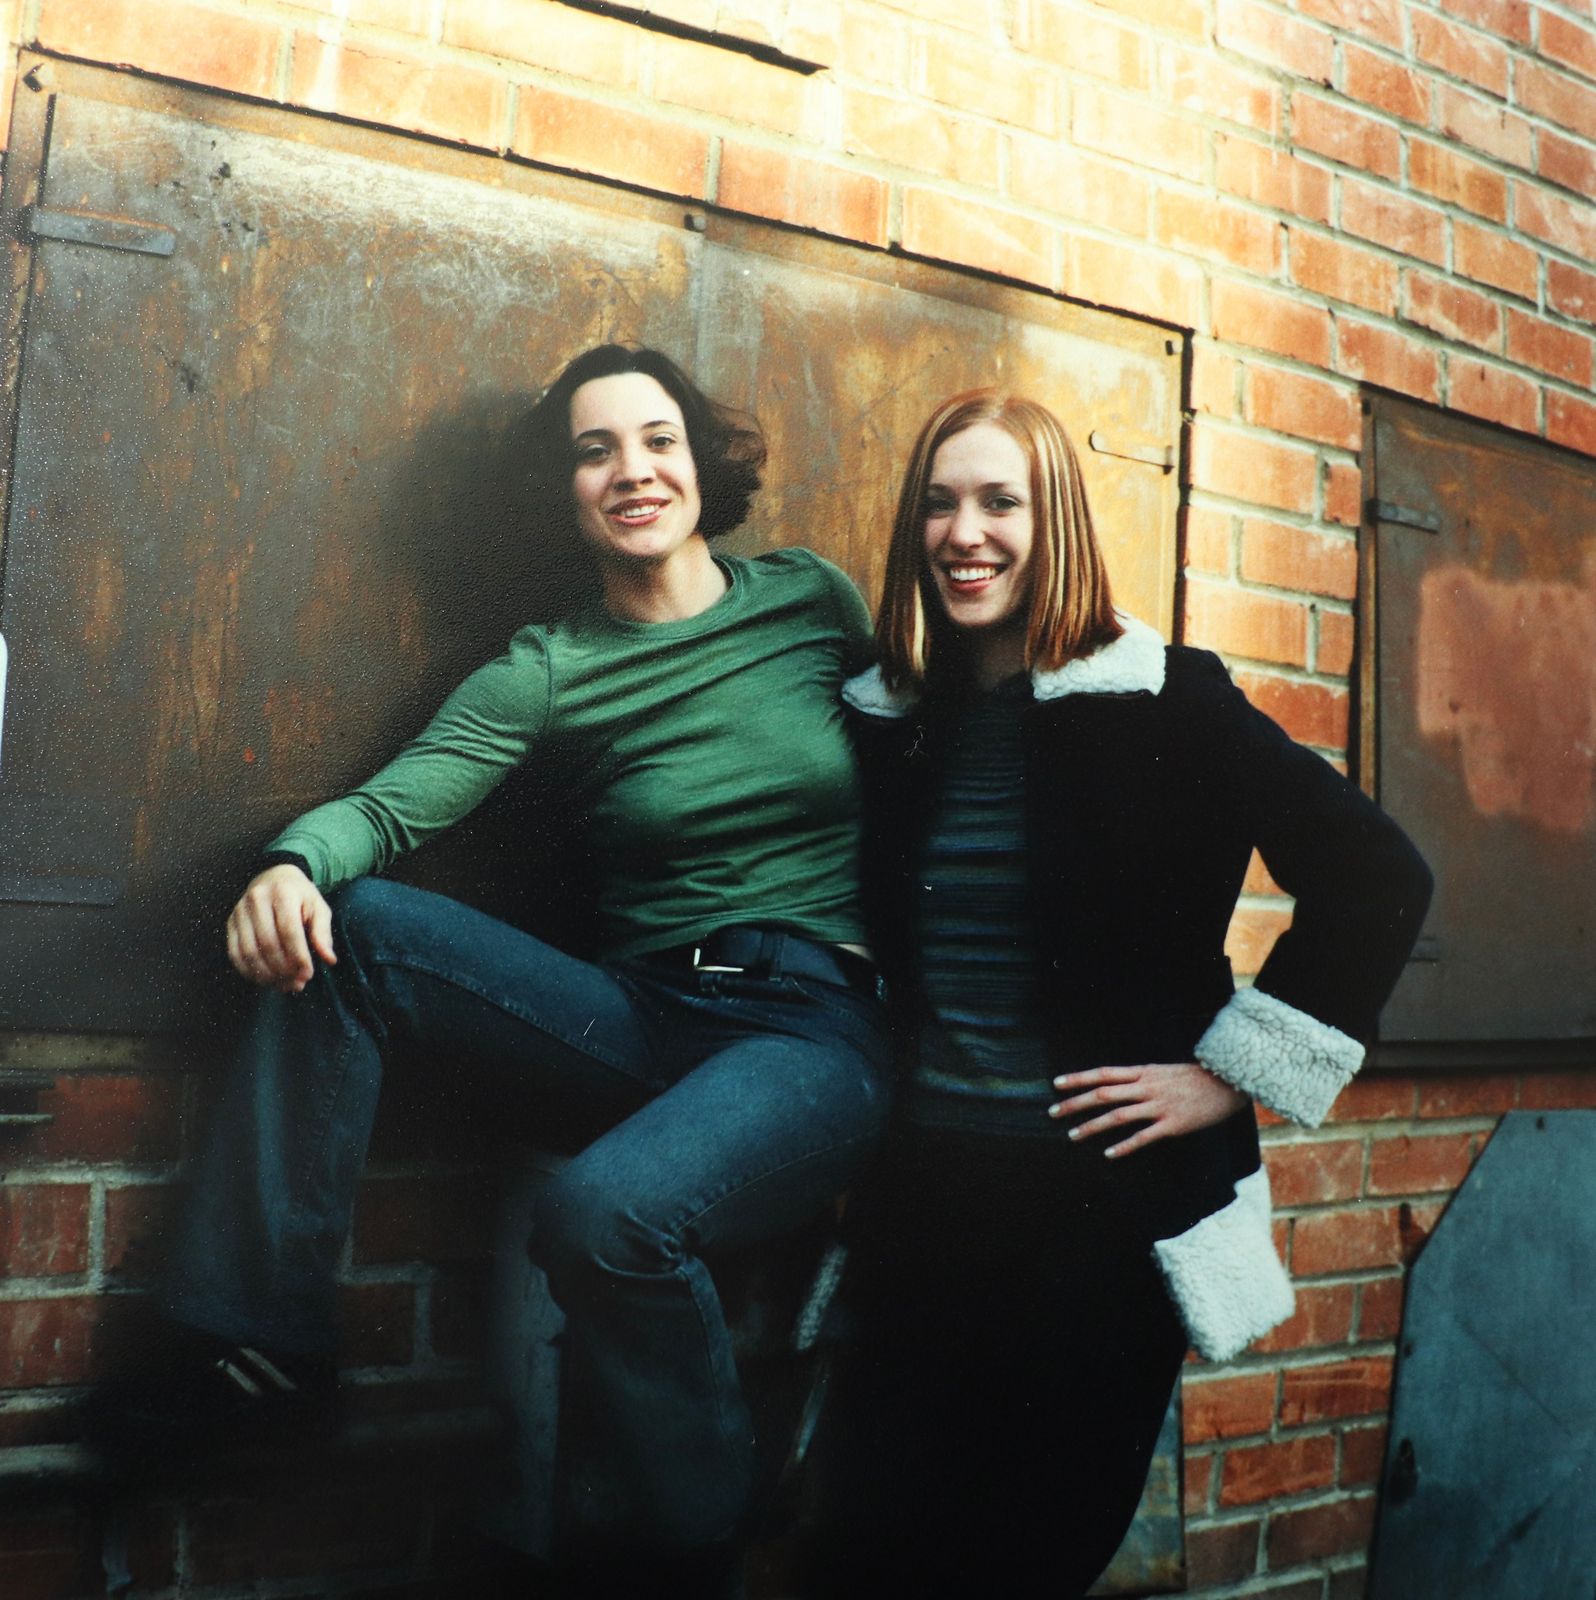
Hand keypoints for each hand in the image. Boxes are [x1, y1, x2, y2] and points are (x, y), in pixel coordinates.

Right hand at [226, 864, 336, 992]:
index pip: (289, 932)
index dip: (298, 957)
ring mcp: (240, 911)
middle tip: (297, 984)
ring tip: (283, 985)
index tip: (308, 974)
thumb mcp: (318, 908)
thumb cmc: (300, 896)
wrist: (274, 877)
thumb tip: (330, 960)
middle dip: (284, 970)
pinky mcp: (230, 922)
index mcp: (283, 894)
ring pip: (249, 951)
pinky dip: (248, 971)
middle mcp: (257, 900)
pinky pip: (234, 953)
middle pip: (268, 944)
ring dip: (266, 975)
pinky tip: (265, 980)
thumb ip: (323, 933)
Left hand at [1048, 1063, 1247, 1158]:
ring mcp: (1159, 1106)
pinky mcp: (1172, 1125)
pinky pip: (1143, 1137)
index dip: (1078, 1078)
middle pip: (1104, 1094)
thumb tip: (1115, 1083)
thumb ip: (1139, 1078)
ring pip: (1118, 1115)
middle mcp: (1146, 1087)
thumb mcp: (1162, 1070)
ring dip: (1092, 1126)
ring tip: (1072, 1135)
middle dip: (1075, 1103)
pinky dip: (1125, 1146)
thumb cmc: (1193, 1078)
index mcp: (1143, 1072)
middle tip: (1052, 1112)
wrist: (1227, 1083)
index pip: (1103, 1073)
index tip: (1056, 1084)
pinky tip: (1109, 1154)